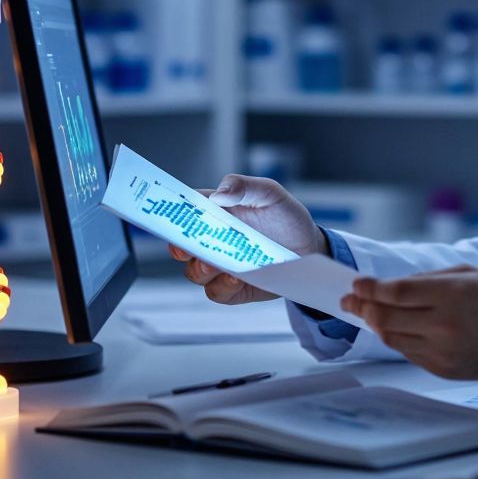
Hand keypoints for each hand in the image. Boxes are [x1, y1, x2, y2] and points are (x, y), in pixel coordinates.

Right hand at [169, 174, 325, 304]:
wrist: (310, 248)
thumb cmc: (286, 217)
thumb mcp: (270, 193)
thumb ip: (244, 186)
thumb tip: (219, 193)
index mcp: (215, 213)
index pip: (183, 213)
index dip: (171, 215)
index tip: (168, 218)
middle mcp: (213, 240)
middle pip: (181, 246)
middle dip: (180, 248)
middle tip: (190, 247)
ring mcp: (221, 266)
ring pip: (194, 272)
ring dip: (201, 269)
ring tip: (217, 263)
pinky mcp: (233, 288)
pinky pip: (216, 292)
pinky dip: (222, 286)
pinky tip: (236, 276)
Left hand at [341, 266, 477, 380]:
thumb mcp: (468, 273)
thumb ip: (426, 279)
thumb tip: (389, 286)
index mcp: (451, 295)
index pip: (395, 292)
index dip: (370, 288)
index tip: (356, 284)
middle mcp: (444, 325)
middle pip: (386, 317)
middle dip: (363, 307)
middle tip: (350, 301)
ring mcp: (443, 351)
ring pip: (393, 338)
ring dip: (377, 325)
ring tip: (367, 314)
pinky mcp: (443, 370)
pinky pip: (409, 353)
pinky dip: (398, 339)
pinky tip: (395, 329)